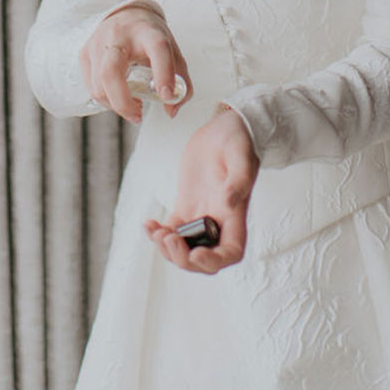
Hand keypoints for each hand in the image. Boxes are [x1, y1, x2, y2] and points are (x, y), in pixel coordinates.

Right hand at [80, 1, 191, 124]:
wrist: (128, 14)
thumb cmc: (151, 38)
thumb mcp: (173, 53)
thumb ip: (181, 83)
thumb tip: (171, 110)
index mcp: (148, 32)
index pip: (157, 49)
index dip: (163, 74)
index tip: (166, 96)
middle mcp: (119, 35)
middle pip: (111, 71)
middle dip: (122, 101)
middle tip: (138, 114)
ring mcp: (98, 43)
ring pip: (99, 85)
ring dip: (116, 104)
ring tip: (132, 104)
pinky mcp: (85, 52)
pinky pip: (91, 86)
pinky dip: (106, 99)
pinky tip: (118, 95)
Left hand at [144, 105, 259, 273]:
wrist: (224, 128)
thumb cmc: (238, 140)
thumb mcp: (241, 156)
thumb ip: (238, 180)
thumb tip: (228, 203)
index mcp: (236, 214)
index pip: (231, 252)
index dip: (214, 260)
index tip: (195, 253)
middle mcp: (219, 221)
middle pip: (204, 258)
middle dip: (184, 258)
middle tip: (169, 239)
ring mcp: (201, 215)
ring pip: (184, 249)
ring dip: (167, 249)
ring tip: (155, 232)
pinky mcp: (186, 206)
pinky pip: (171, 230)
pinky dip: (158, 234)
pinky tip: (148, 224)